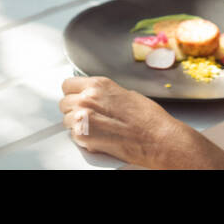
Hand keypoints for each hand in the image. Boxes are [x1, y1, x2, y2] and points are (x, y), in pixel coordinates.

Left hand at [59, 76, 223, 168]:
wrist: (158, 138)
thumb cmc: (149, 118)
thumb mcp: (126, 94)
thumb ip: (104, 94)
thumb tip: (96, 98)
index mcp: (99, 85)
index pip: (68, 84)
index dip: (72, 92)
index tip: (75, 97)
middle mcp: (88, 99)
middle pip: (64, 103)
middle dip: (73, 109)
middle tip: (86, 115)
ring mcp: (84, 119)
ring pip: (66, 120)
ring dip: (76, 124)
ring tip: (94, 128)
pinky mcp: (85, 138)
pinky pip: (74, 136)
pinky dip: (82, 138)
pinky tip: (97, 137)